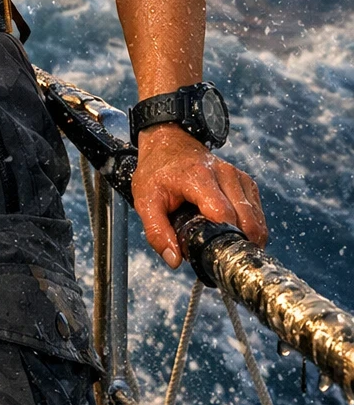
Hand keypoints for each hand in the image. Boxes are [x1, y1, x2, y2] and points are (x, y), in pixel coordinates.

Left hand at [132, 124, 267, 268]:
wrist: (169, 143)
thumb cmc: (157, 172)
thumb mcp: (145, 200)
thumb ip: (157, 232)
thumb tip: (175, 261)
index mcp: (199, 177)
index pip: (223, 214)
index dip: (219, 240)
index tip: (209, 254)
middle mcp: (225, 174)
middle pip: (245, 221)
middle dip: (233, 244)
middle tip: (216, 256)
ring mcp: (238, 177)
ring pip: (255, 220)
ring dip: (244, 239)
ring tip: (222, 244)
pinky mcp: (246, 182)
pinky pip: (257, 213)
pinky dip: (249, 228)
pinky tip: (232, 233)